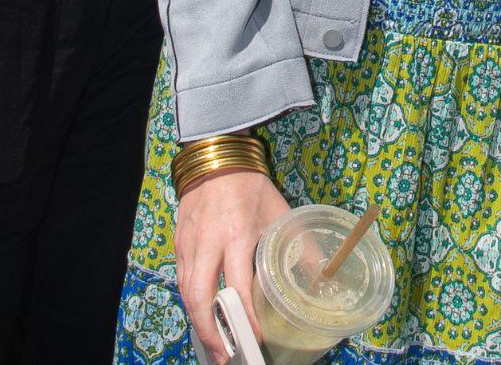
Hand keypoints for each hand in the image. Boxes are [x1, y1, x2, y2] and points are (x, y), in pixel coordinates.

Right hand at [175, 167, 288, 362]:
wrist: (217, 156)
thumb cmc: (251, 186)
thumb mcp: (281, 213)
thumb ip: (301, 247)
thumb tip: (322, 278)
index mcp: (237, 235)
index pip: (238, 287)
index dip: (246, 317)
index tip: (256, 337)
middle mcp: (208, 244)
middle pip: (200, 298)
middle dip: (211, 333)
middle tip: (225, 356)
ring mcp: (189, 244)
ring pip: (186, 293)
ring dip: (198, 323)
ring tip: (215, 345)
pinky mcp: (178, 242)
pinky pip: (182, 280)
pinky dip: (191, 302)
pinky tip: (203, 315)